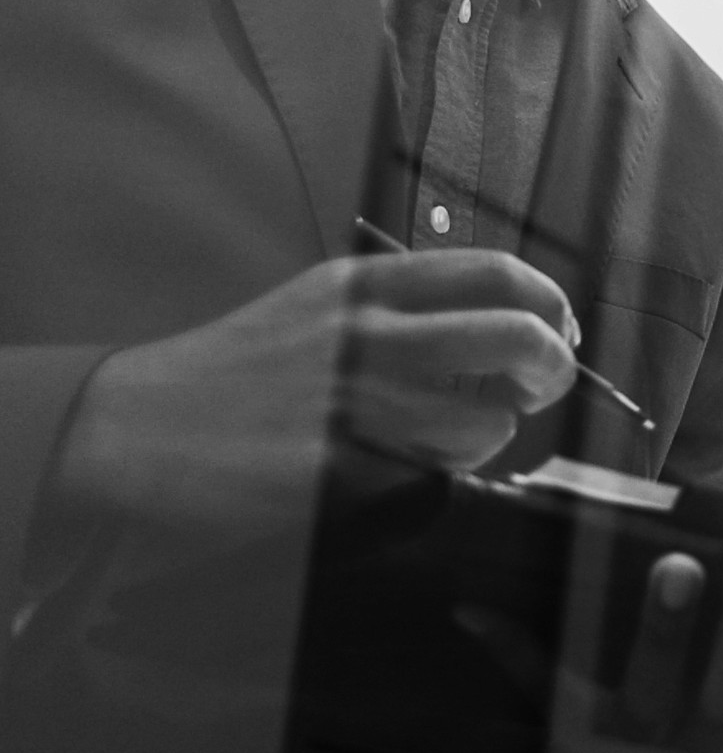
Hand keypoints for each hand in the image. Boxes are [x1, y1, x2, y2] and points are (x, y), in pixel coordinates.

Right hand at [50, 250, 579, 543]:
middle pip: (515, 336)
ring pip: (485, 420)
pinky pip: (430, 476)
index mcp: (364, 287)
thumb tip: (499, 324)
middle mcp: (367, 334)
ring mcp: (353, 401)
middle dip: (553, 367)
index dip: (550, 303)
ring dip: (490, 438)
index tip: (560, 329)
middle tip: (544, 387)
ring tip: (455, 440)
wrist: (132, 424)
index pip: (497, 273)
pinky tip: (405, 470)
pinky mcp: (335, 466)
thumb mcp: (316, 306)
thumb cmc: (233, 370)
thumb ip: (401, 308)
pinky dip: (437, 478)